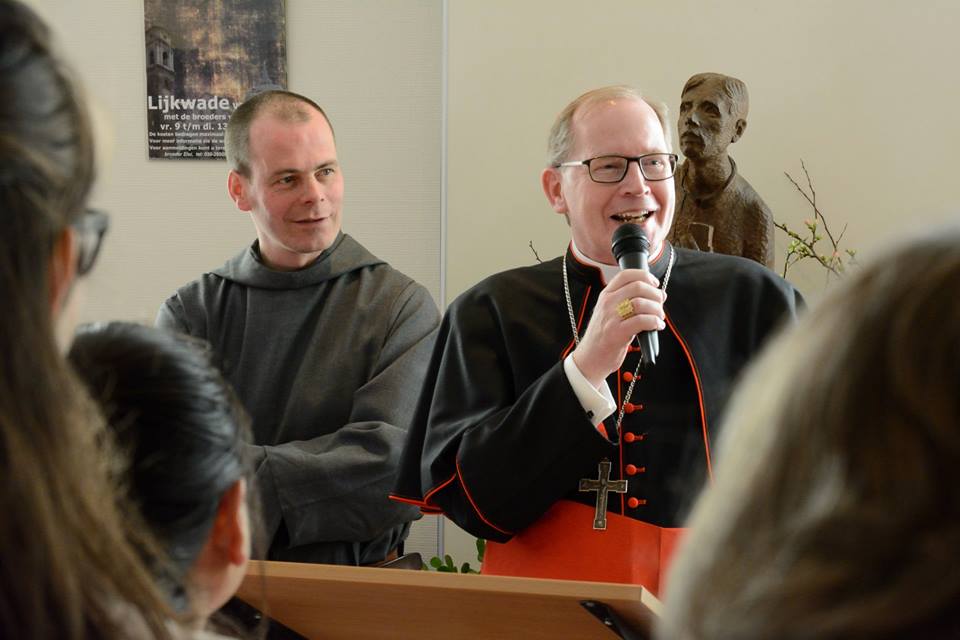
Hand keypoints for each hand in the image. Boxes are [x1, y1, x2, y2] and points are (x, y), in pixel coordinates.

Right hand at [571, 268, 665, 387]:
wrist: (590, 357)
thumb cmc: (603, 335)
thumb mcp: (611, 312)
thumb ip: (631, 301)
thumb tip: (659, 294)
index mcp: (606, 295)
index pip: (626, 274)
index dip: (645, 275)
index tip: (655, 283)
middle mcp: (607, 303)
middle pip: (638, 286)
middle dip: (655, 294)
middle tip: (660, 304)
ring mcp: (611, 317)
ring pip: (641, 303)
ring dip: (657, 309)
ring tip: (659, 317)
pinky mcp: (617, 333)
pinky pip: (642, 321)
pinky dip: (655, 322)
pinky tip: (657, 326)